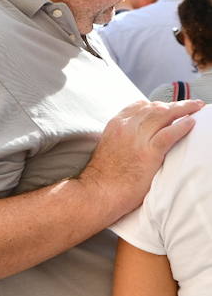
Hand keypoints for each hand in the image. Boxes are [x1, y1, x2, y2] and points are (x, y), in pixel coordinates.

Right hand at [81, 99, 202, 217]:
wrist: (99, 191)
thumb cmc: (105, 174)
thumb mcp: (109, 146)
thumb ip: (122, 136)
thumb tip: (139, 136)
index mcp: (116, 124)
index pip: (140, 105)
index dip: (158, 104)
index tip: (169, 107)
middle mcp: (126, 127)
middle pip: (155, 108)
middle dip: (175, 105)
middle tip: (191, 105)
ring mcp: (137, 139)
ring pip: (164, 115)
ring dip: (183, 109)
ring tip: (196, 107)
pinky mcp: (148, 153)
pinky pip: (169, 134)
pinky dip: (182, 126)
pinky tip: (192, 122)